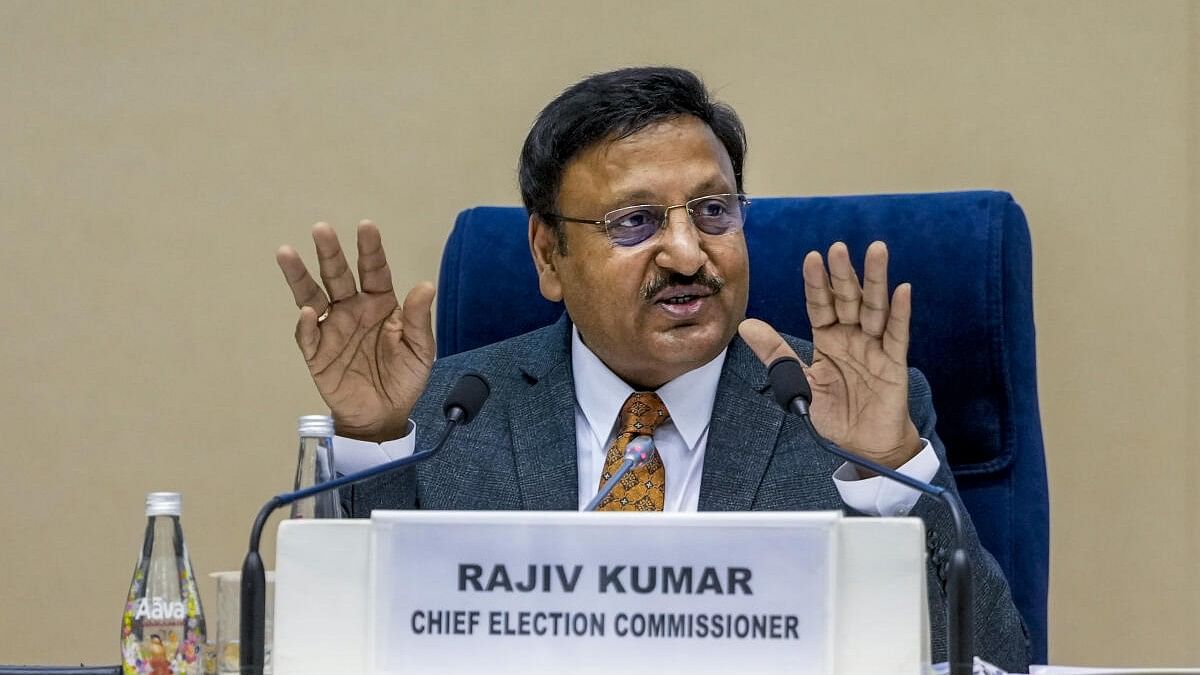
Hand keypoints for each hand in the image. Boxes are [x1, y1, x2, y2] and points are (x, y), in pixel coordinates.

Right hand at [276, 221, 434, 442]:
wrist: (385, 414)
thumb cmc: (404, 378)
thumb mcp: (420, 349)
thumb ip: (420, 319)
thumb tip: (426, 285)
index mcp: (380, 303)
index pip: (374, 270)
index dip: (370, 249)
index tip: (366, 226)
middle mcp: (353, 309)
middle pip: (338, 275)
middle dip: (329, 253)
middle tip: (321, 229)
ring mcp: (332, 329)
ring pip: (313, 296)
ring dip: (300, 276)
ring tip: (286, 253)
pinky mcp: (318, 353)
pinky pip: (308, 335)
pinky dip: (306, 324)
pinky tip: (308, 312)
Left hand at [739, 241, 919, 469]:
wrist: (863, 445)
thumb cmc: (835, 413)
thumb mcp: (800, 383)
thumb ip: (776, 354)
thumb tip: (746, 325)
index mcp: (828, 338)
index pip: (821, 304)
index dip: (817, 283)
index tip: (812, 258)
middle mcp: (852, 336)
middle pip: (848, 299)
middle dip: (843, 274)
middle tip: (838, 248)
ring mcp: (874, 346)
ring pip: (875, 307)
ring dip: (875, 280)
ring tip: (876, 251)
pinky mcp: (894, 362)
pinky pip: (897, 334)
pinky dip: (900, 312)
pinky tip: (901, 289)